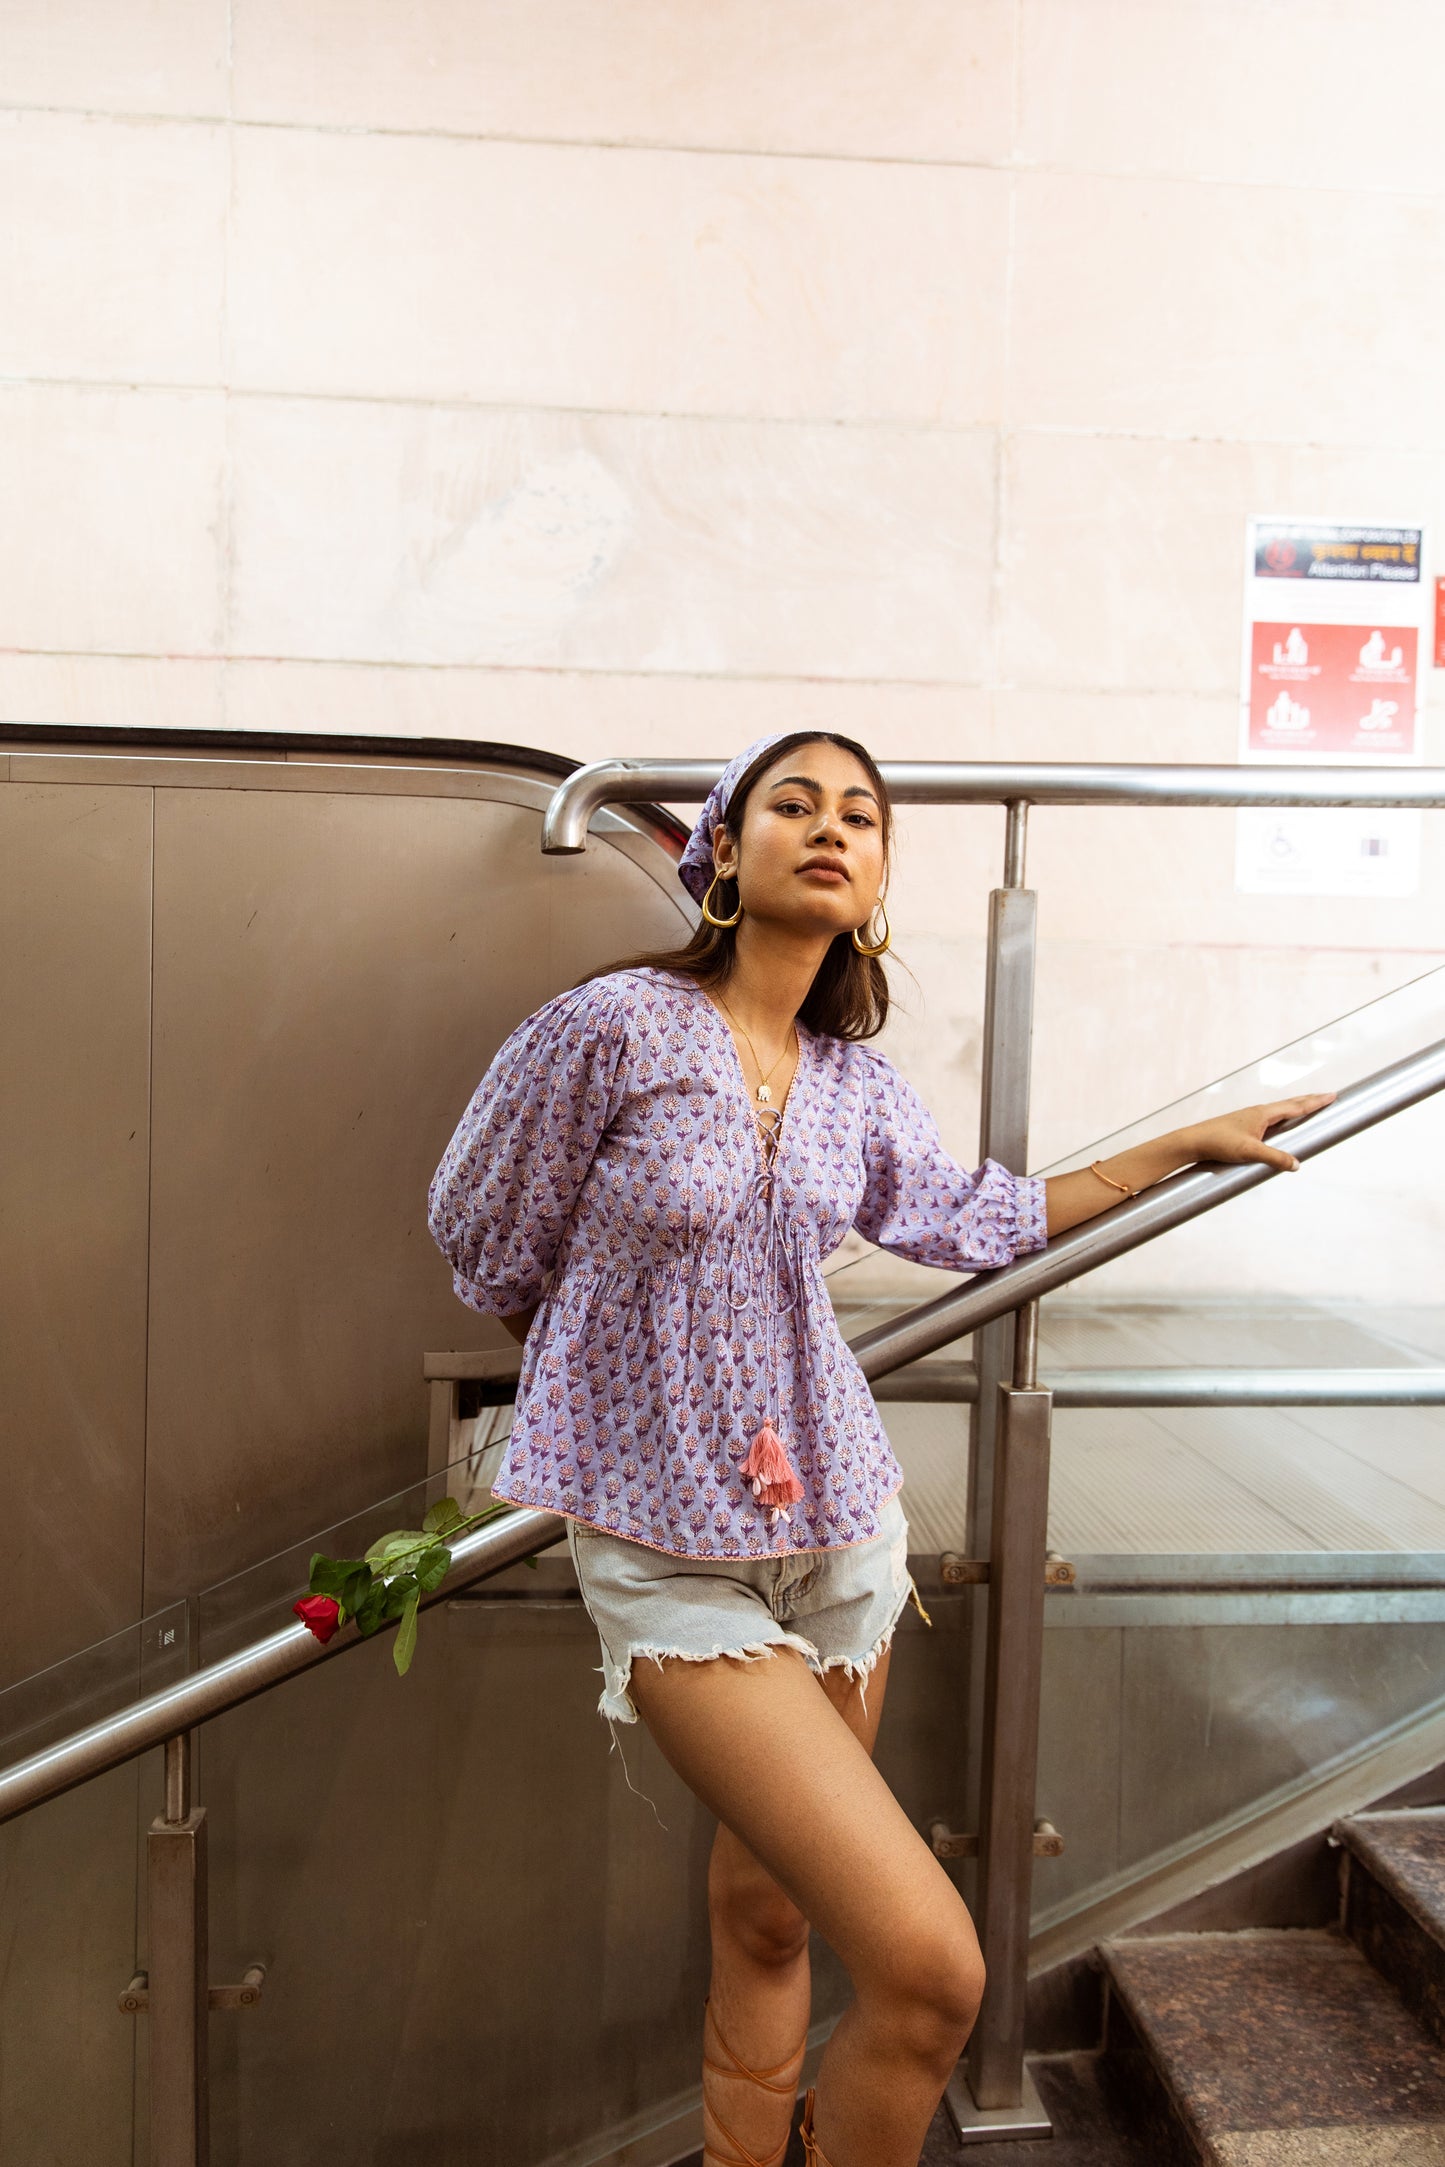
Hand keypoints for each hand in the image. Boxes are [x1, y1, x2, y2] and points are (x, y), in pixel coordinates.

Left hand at [1178, 1092, 1335, 1173]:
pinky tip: (1281, 1123)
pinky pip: (1271, 1118)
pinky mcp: (1244, 1126)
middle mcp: (1258, 1112)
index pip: (1296, 1106)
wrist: (1193, 1141)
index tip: (1332, 1095)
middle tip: (1327, 1097)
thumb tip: (1297, 1165)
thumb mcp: (1250, 1152)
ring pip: (1280, 1110)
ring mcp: (1251, 1118)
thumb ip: (1275, 1158)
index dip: (1316, 1102)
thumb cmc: (1219, 1144)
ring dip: (1297, 1107)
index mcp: (1263, 1114)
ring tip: (1309, 1106)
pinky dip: (1284, 1116)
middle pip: (1291, 1104)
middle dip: (1310, 1101)